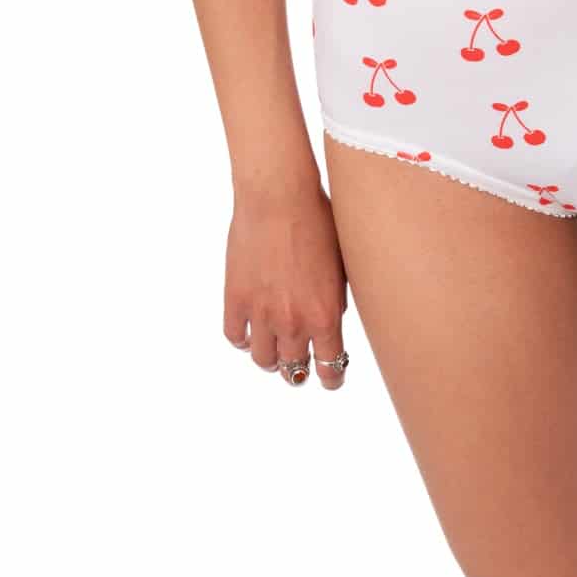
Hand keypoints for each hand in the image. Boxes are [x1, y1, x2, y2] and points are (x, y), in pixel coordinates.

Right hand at [224, 177, 349, 389]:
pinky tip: (250, 330)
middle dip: (300, 370)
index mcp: (326, 315)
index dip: (332, 378)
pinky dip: (243, 338)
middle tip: (301, 365)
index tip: (331, 379)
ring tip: (274, 349)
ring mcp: (261, 313)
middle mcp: (293, 322)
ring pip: (263, 359)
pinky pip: (235, 336)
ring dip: (271, 358)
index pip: (330, 368)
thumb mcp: (341, 265)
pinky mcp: (235, 299)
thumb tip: (331, 320)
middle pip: (294, 368)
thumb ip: (335, 300)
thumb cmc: (319, 221)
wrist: (279, 197)